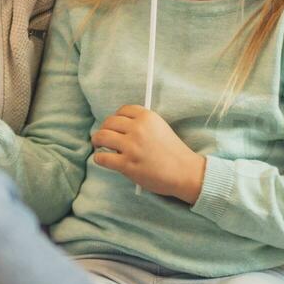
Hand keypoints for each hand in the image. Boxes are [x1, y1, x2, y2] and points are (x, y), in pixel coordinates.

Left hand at [91, 105, 205, 202]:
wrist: (185, 172)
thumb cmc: (173, 152)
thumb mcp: (161, 128)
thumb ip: (143, 124)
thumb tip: (120, 125)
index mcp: (147, 117)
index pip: (122, 110)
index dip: (116, 118)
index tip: (116, 125)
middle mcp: (138, 129)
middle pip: (109, 122)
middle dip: (105, 129)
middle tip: (105, 137)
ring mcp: (131, 147)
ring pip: (101, 136)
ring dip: (97, 140)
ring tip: (99, 145)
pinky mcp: (126, 164)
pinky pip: (102, 157)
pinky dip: (99, 158)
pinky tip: (103, 159)